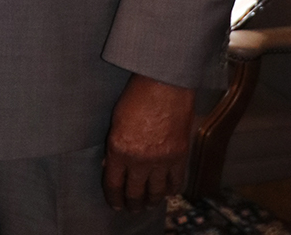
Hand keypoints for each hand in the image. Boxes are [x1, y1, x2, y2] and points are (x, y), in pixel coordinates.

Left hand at [102, 74, 194, 211]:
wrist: (164, 84)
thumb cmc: (136, 95)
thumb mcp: (116, 119)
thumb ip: (114, 145)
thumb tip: (111, 164)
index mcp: (119, 149)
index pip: (113, 184)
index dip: (113, 197)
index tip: (115, 204)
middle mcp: (140, 160)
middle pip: (135, 193)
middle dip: (132, 204)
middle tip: (131, 208)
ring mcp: (161, 161)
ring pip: (156, 193)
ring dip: (151, 201)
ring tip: (147, 204)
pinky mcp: (179, 157)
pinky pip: (175, 183)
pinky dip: (170, 190)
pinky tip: (166, 191)